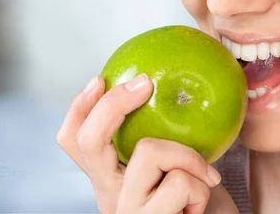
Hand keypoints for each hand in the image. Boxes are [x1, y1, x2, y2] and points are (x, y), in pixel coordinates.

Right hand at [56, 74, 234, 213]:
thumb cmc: (202, 204)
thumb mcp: (177, 168)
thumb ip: (167, 142)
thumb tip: (178, 90)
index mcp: (112, 180)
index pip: (76, 142)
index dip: (80, 108)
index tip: (101, 79)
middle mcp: (110, 196)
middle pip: (90, 140)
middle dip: (115, 102)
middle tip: (145, 84)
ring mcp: (127, 210)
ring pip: (149, 150)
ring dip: (188, 157)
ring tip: (203, 178)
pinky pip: (180, 181)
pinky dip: (202, 186)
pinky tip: (203, 204)